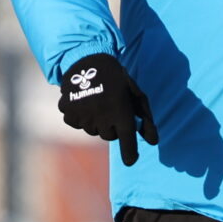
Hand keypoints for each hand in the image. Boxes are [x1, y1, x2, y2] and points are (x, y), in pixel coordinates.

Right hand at [57, 52, 158, 166]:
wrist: (87, 59)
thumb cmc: (117, 79)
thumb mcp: (135, 95)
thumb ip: (145, 119)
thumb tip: (154, 141)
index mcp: (121, 110)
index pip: (127, 139)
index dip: (129, 152)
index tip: (131, 161)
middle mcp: (101, 115)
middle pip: (110, 136)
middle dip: (112, 126)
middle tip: (111, 108)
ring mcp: (83, 115)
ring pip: (93, 130)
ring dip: (97, 121)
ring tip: (97, 101)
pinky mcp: (68, 113)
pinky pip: (77, 124)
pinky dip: (80, 116)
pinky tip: (84, 100)